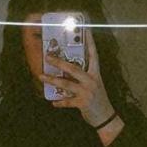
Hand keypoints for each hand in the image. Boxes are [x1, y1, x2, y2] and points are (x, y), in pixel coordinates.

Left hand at [38, 28, 122, 142]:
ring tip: (41, 76)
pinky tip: (53, 102)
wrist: (106, 117)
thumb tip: (67, 71)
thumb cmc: (98, 100)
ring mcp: (87, 92)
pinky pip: (68, 101)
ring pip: (66, 84)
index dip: (90, 42)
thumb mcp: (94, 85)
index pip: (93, 55)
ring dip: (52, 80)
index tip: (86, 29)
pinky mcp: (83, 103)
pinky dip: (60, 102)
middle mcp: (92, 81)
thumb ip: (84, 77)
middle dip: (59, 62)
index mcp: (96, 74)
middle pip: (73, 68)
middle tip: (47, 57)